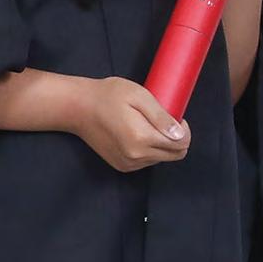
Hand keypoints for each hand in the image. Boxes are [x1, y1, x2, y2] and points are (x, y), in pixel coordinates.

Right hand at [70, 76, 190, 171]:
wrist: (78, 108)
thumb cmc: (107, 96)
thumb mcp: (138, 96)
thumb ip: (161, 116)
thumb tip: (180, 134)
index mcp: (142, 138)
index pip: (181, 144)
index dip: (184, 129)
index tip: (176, 115)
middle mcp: (136, 156)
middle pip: (174, 155)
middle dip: (176, 138)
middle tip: (162, 118)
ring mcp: (128, 164)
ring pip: (161, 158)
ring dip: (161, 143)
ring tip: (145, 123)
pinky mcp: (122, 166)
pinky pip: (147, 161)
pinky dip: (149, 149)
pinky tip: (136, 132)